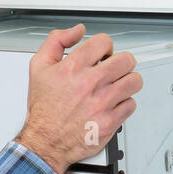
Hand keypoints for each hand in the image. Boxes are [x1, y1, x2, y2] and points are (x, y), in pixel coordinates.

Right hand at [14, 23, 142, 173]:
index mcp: (73, 68)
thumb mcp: (38, 67)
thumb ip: (56, 41)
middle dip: (120, 63)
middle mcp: (89, 84)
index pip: (104, 42)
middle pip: (126, 60)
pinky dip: (124, 104)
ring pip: (134, 81)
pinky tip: (113, 105)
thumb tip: (77, 31)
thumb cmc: (43, 109)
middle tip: (113, 70)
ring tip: (117, 86)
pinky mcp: (110, 121)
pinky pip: (131, 104)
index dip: (105, 47)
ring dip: (127, 82)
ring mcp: (102, 103)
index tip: (103, 55)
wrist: (45, 142)